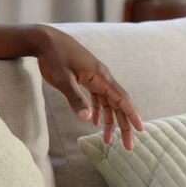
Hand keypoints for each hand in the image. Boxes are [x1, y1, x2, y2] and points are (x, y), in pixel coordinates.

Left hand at [32, 25, 144, 149]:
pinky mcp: (85, 77)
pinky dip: (98, 110)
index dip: (132, 115)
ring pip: (107, 102)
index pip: (122, 99)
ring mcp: (94, 77)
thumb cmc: (54, 57)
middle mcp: (101, 77)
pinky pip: (97, 97)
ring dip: (109, 121)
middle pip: (118, 104)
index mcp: (101, 77)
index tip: (141, 130)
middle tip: (128, 147)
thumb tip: (87, 119)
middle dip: (123, 125)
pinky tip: (94, 122)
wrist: (44, 39)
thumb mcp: (63, 79)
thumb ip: (75, 98)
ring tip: (108, 141)